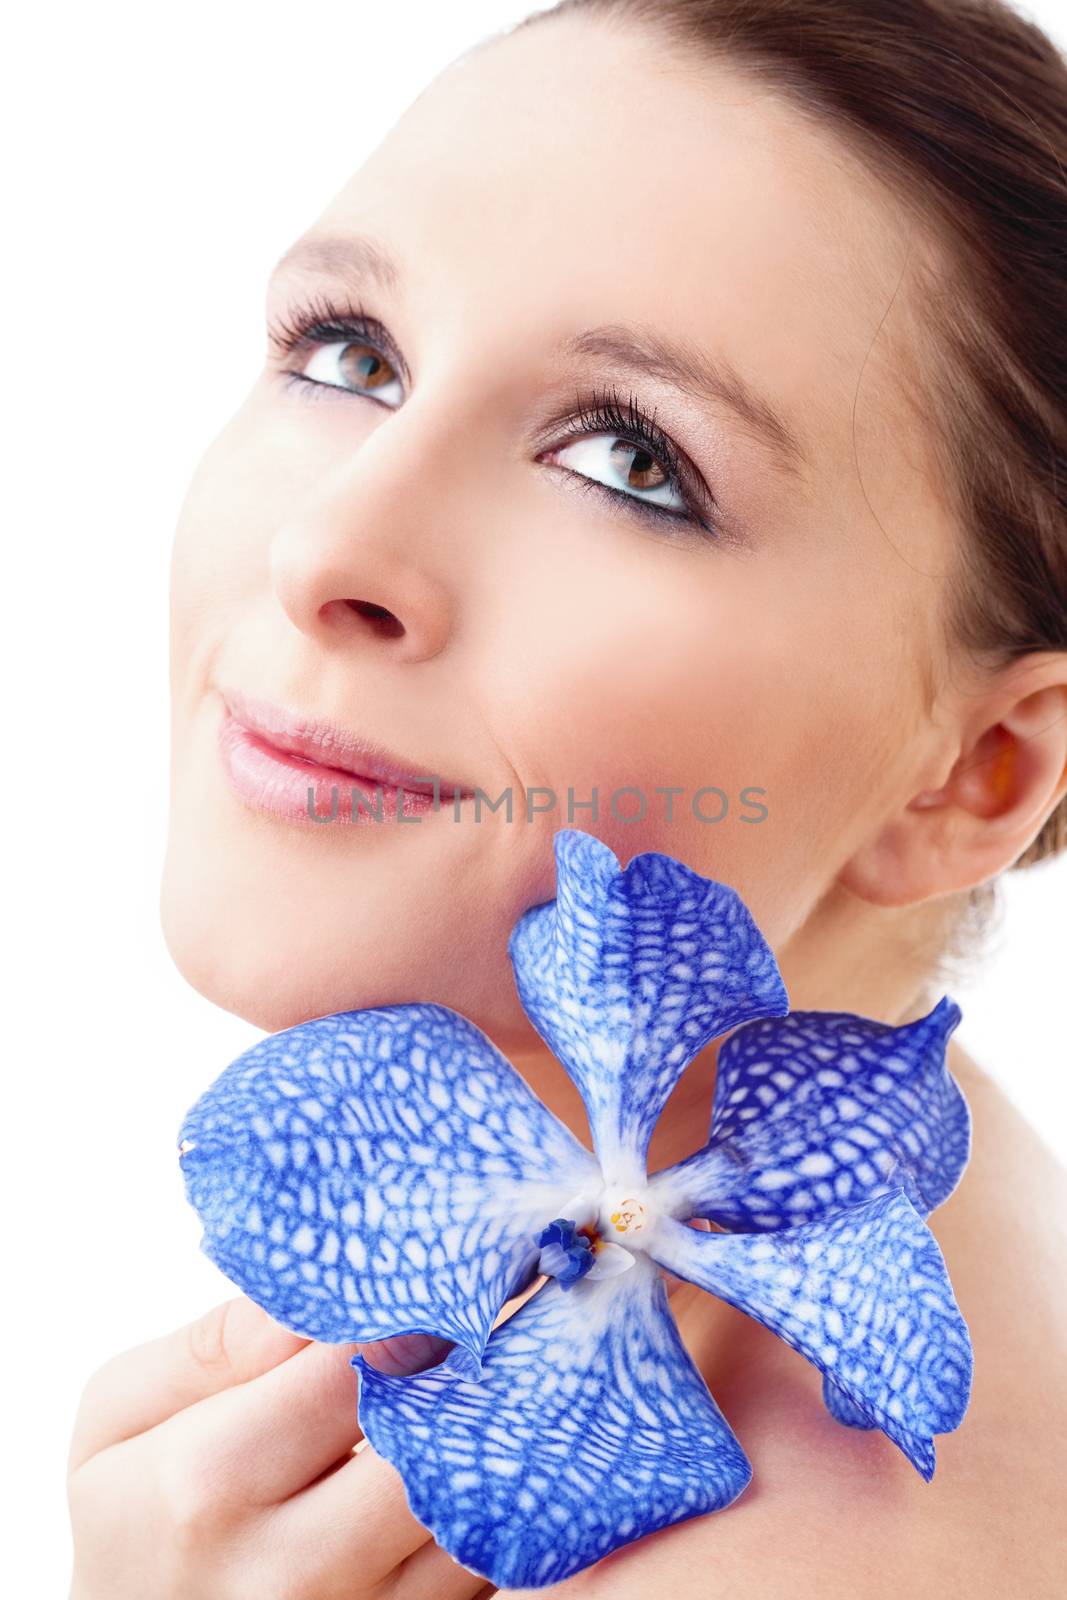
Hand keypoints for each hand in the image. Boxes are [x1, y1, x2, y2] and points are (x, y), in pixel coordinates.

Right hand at [67, 1296, 493, 1599]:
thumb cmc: (132, 1518)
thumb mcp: (118, 1418)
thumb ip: (213, 1344)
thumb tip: (315, 1292)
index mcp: (211, 1479)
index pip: (350, 1366)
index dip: (402, 1311)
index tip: (431, 1274)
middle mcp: (290, 1564)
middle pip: (427, 1442)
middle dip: (463, 1371)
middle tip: (488, 1316)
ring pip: (472, 1512)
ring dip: (493, 1438)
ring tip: (497, 1379)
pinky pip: (484, 1572)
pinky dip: (492, 1509)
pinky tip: (479, 1458)